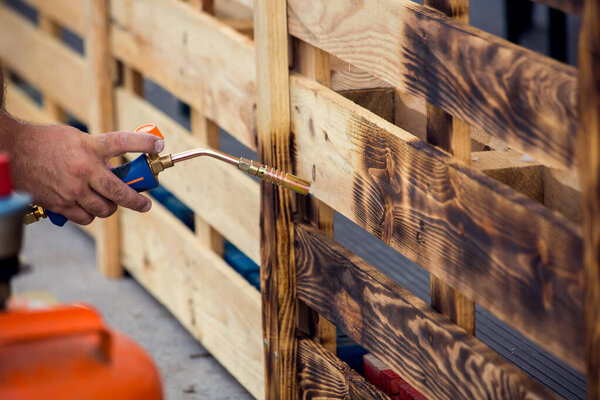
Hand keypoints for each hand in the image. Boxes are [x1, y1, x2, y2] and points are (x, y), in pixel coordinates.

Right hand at [9, 122, 163, 224]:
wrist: (13, 151)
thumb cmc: (45, 142)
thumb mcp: (77, 140)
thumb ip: (98, 153)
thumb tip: (115, 171)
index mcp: (89, 147)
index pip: (123, 142)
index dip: (144, 143)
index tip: (158, 145)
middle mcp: (84, 169)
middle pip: (120, 192)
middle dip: (137, 201)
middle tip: (144, 204)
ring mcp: (72, 190)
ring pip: (105, 209)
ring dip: (110, 206)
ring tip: (108, 201)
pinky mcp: (60, 204)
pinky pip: (85, 218)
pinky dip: (90, 214)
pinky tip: (87, 205)